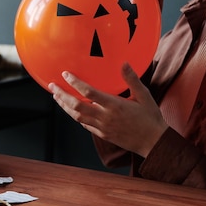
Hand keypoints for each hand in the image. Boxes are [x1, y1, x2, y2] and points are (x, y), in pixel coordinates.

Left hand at [48, 63, 167, 157]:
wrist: (153, 142)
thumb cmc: (150, 118)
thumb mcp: (144, 96)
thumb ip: (132, 79)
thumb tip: (124, 63)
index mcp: (114, 105)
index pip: (88, 92)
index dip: (74, 83)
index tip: (65, 74)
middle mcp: (105, 117)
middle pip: (76, 106)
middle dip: (61, 95)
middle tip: (52, 86)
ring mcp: (101, 127)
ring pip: (76, 116)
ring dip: (64, 106)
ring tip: (56, 96)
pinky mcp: (101, 134)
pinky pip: (83, 124)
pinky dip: (75, 116)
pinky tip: (70, 109)